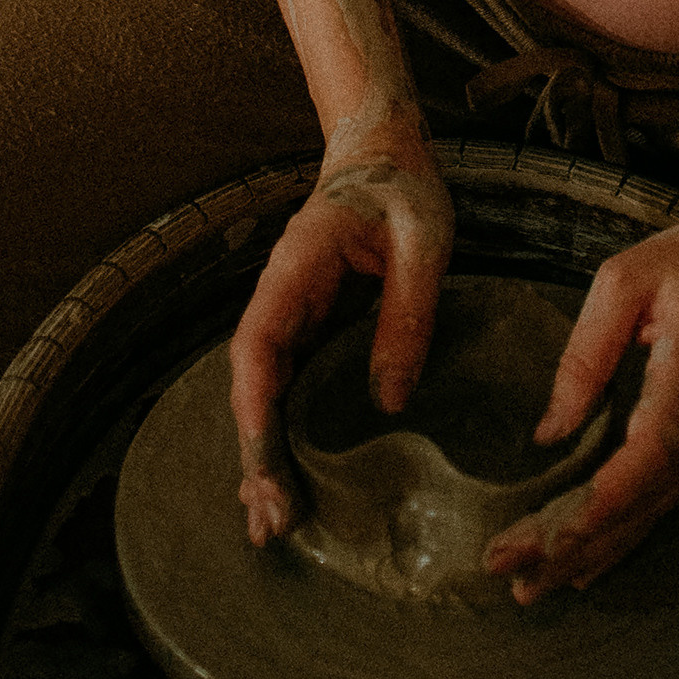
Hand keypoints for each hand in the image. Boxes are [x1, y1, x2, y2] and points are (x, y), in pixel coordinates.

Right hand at [227, 135, 455, 546]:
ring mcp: (290, 316)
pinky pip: (289, 389)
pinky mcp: (309, 329)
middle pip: (254, 387)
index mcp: (296, 268)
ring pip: (265, 395)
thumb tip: (390, 400)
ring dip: (264, 457)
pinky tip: (289, 482)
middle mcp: (280, 297)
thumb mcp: (424, 240)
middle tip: (274, 523)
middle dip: (257, 456)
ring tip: (271, 526)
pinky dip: (283, 437)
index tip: (266, 465)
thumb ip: (408, 313)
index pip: (258, 346)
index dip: (257, 410)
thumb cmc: (405, 187)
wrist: (385, 152)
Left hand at [482, 191, 678, 602]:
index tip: (549, 536)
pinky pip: (661, 501)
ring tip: (531, 590)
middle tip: (507, 575)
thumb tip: (550, 431)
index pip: (648, 457)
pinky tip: (584, 567)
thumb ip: (584, 355)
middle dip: (573, 546)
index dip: (601, 504)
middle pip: (640, 503)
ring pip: (650, 514)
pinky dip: (620, 537)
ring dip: (591, 555)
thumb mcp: (625, 280)